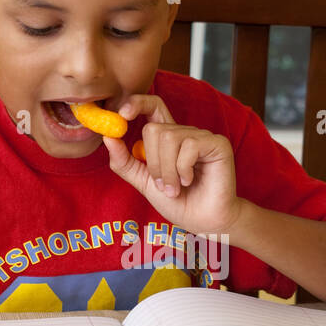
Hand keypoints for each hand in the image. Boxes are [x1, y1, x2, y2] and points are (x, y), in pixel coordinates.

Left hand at [105, 93, 242, 234]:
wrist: (204, 222)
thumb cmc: (178, 203)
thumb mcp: (144, 182)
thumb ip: (124, 162)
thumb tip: (108, 137)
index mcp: (168, 137)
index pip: (152, 106)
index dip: (137, 103)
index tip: (122, 115)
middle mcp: (185, 133)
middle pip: (154, 129)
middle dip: (153, 163)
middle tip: (164, 185)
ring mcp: (202, 136)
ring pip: (169, 138)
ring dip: (168, 170)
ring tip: (177, 187)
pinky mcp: (217, 143)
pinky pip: (189, 146)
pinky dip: (183, 169)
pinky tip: (190, 181)